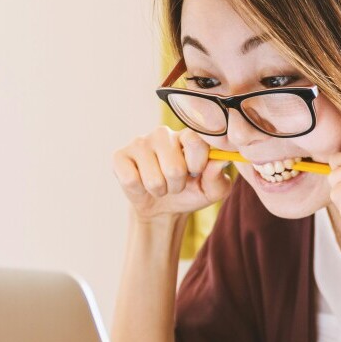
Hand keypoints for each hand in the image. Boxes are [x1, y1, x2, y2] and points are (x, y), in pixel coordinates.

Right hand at [112, 126, 231, 221]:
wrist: (163, 208)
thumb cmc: (191, 192)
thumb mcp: (212, 191)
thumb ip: (218, 177)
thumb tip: (220, 161)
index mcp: (188, 136)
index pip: (195, 141)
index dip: (197, 164)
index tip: (196, 173)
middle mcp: (163, 134)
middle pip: (174, 168)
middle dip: (177, 185)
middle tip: (176, 184)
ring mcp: (139, 142)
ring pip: (154, 179)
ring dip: (160, 190)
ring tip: (161, 185)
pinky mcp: (120, 156)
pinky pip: (131, 180)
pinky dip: (140, 191)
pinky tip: (141, 184)